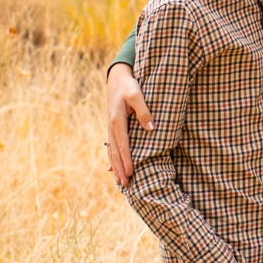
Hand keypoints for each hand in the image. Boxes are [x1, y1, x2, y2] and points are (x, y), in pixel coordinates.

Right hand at [104, 62, 152, 187]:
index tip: (131, 172)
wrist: (117, 78)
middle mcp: (111, 127)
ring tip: (121, 182)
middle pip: (116, 152)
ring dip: (116, 167)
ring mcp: (111, 128)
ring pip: (112, 151)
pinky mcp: (113, 127)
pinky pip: (112, 146)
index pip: (123, 145)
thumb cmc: (129, 85)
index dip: (127, 159)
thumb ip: (144, 111)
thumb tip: (151, 128)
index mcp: (117, 120)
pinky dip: (113, 158)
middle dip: (121, 169)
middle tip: (126, 185)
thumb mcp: (137, 94)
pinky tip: (112, 168)